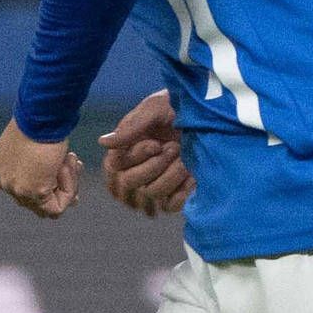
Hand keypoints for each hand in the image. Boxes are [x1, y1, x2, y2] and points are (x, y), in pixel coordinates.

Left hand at [0, 120, 80, 216]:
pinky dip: (69, 190)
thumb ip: (41, 165)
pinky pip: (56, 207)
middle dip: (59, 186)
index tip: (67, 166)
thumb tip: (60, 181)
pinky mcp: (31, 192)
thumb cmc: (39, 122)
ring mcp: (14, 189)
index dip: (50, 182)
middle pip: (34, 200)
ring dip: (66, 185)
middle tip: (76, 168)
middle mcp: (2, 181)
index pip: (24, 189)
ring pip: (47, 206)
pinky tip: (69, 166)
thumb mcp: (35, 144)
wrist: (40, 116)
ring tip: (71, 160)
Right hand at [98, 88, 187, 215]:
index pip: (115, 166)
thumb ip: (131, 127)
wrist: (211, 115)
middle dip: (154, 166)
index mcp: (124, 149)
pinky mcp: (175, 193)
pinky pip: (170, 206)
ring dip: (170, 176)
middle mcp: (135, 168)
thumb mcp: (154, 110)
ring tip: (185, 159)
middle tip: (173, 148)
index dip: (136, 157)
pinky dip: (181, 193)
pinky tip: (192, 176)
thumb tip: (102, 142)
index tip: (156, 143)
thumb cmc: (176, 107)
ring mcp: (155, 182)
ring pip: (151, 194)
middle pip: (129, 184)